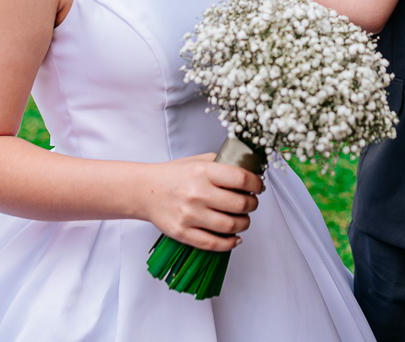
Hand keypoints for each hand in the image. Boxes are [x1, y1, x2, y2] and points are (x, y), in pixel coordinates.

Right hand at [142, 153, 264, 251]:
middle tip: (252, 203)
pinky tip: (235, 238)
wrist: (145, 191)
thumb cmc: (172, 176)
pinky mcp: (183, 232)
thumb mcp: (198, 160)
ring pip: (230, 225)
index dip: (256, 184)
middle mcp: (197, 193)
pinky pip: (213, 243)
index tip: (259, 187)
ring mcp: (190, 215)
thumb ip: (222, 163)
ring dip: (244, 224)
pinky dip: (230, 243)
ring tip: (244, 220)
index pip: (241, 178)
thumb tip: (249, 169)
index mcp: (203, 172)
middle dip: (253, 205)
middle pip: (240, 204)